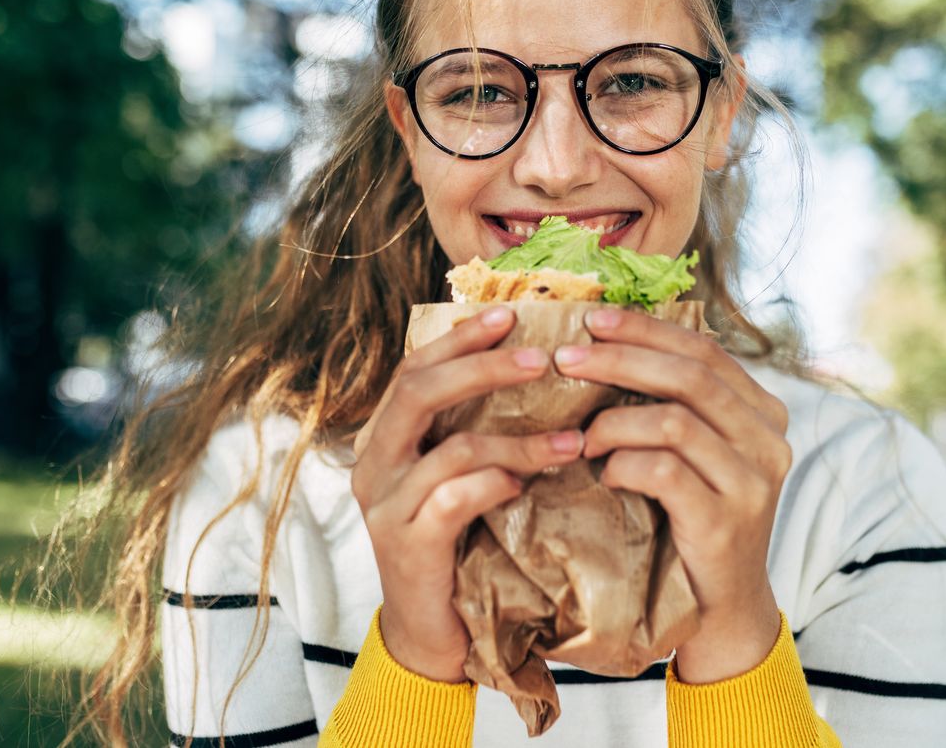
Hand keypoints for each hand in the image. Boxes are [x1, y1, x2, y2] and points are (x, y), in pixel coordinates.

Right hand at [351, 306, 583, 681]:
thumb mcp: (460, 475)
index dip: (460, 338)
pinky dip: (496, 483)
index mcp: (386, 437)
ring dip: (518, 440)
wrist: (431, 632)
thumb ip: (474, 428)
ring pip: (450, 448)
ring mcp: (386, 505)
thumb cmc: (456, 543)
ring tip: (571, 441)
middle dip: (483, 367)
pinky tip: (526, 487)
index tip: (509, 313)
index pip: (415, 369)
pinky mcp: (407, 544)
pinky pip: (454, 498)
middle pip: (419, 392)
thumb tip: (533, 367)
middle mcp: (375, 463)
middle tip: (541, 358)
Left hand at [552, 307, 791, 682]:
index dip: (646, 330)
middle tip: (566, 359)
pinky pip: (665, 470)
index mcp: (763, 411)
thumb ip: (672, 404)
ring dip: (614, 420)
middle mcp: (769, 439)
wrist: (718, 607)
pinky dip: (623, 463)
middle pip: (690, 376)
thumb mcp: (691, 452)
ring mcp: (754, 481)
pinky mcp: (726, 520)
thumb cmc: (690, 519)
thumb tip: (603, 343)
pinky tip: (604, 472)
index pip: (704, 350)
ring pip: (676, 420)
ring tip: (582, 435)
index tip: (593, 319)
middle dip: (620, 359)